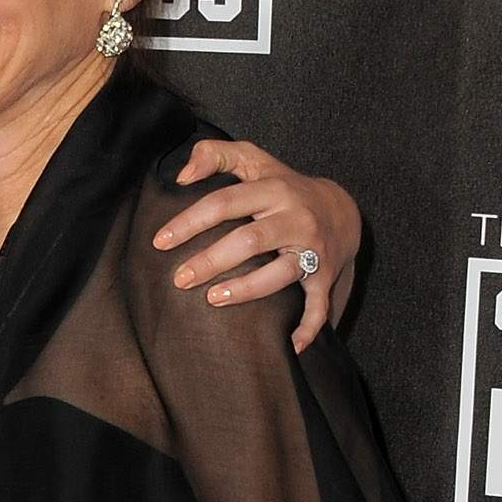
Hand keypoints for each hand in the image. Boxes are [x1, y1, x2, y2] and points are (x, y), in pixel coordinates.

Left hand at [155, 144, 362, 355]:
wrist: (341, 210)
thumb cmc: (283, 187)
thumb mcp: (254, 161)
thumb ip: (216, 155)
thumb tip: (181, 175)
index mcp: (272, 190)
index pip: (224, 203)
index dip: (190, 222)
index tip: (160, 242)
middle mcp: (294, 218)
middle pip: (250, 240)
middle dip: (212, 261)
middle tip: (179, 279)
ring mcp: (311, 249)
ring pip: (280, 273)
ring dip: (246, 290)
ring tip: (213, 299)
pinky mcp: (325, 276)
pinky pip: (318, 307)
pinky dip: (307, 328)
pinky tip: (288, 347)